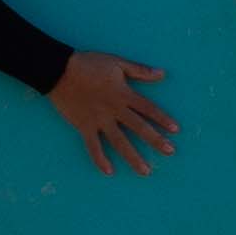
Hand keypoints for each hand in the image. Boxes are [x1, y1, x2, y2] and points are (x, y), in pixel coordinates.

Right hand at [50, 52, 175, 175]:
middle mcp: (114, 109)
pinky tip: (109, 172)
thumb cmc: (89, 64)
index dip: (162, 119)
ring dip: (133, 157)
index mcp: (124, 94)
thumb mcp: (117, 63)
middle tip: (170, 152)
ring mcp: (99, 120)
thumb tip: (162, 74)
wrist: (59, 70)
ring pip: (119, 142)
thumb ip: (140, 70)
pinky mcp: (84, 126)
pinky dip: (100, 159)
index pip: (148, 108)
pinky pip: (93, 146)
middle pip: (138, 127)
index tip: (176, 130)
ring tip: (146, 171)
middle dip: (155, 140)